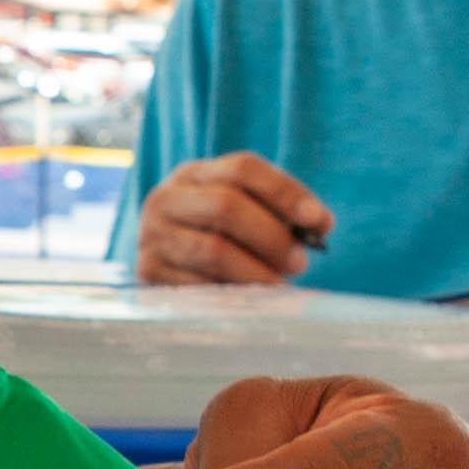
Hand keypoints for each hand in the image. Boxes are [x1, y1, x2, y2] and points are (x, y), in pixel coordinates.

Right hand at [136, 151, 330, 286]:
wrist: (169, 262)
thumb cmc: (220, 235)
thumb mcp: (244, 210)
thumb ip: (281, 212)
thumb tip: (320, 224)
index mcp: (195, 173)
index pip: (244, 169)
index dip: (285, 193)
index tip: (319, 221)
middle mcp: (167, 197)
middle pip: (226, 206)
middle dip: (272, 237)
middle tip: (300, 262)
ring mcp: (152, 234)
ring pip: (213, 250)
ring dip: (257, 272)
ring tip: (280, 285)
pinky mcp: (148, 270)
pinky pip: (198, 284)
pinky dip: (232, 294)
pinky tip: (250, 300)